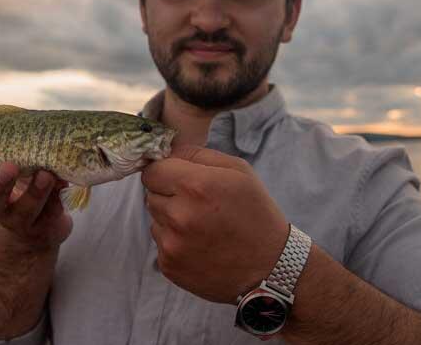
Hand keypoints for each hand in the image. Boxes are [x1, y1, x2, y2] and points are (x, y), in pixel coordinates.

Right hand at [0, 146, 71, 249]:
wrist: (43, 231)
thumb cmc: (25, 190)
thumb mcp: (14, 174)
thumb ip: (12, 154)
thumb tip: (13, 125)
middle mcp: (1, 208)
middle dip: (0, 182)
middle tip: (9, 166)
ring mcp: (24, 221)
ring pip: (27, 208)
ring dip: (36, 191)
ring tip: (46, 175)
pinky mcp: (47, 227)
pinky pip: (53, 211)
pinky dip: (59, 197)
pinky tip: (65, 183)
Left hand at [141, 145, 288, 303]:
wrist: (269, 268)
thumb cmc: (255, 214)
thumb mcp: (238, 171)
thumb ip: (198, 155)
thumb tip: (166, 151)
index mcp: (196, 186)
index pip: (153, 170)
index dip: (166, 171)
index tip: (179, 177)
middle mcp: (179, 215)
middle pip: (151, 193)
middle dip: (169, 194)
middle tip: (198, 203)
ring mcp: (172, 244)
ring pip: (154, 217)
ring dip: (171, 217)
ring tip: (202, 225)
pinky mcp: (169, 265)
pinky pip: (160, 242)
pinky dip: (174, 240)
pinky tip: (200, 244)